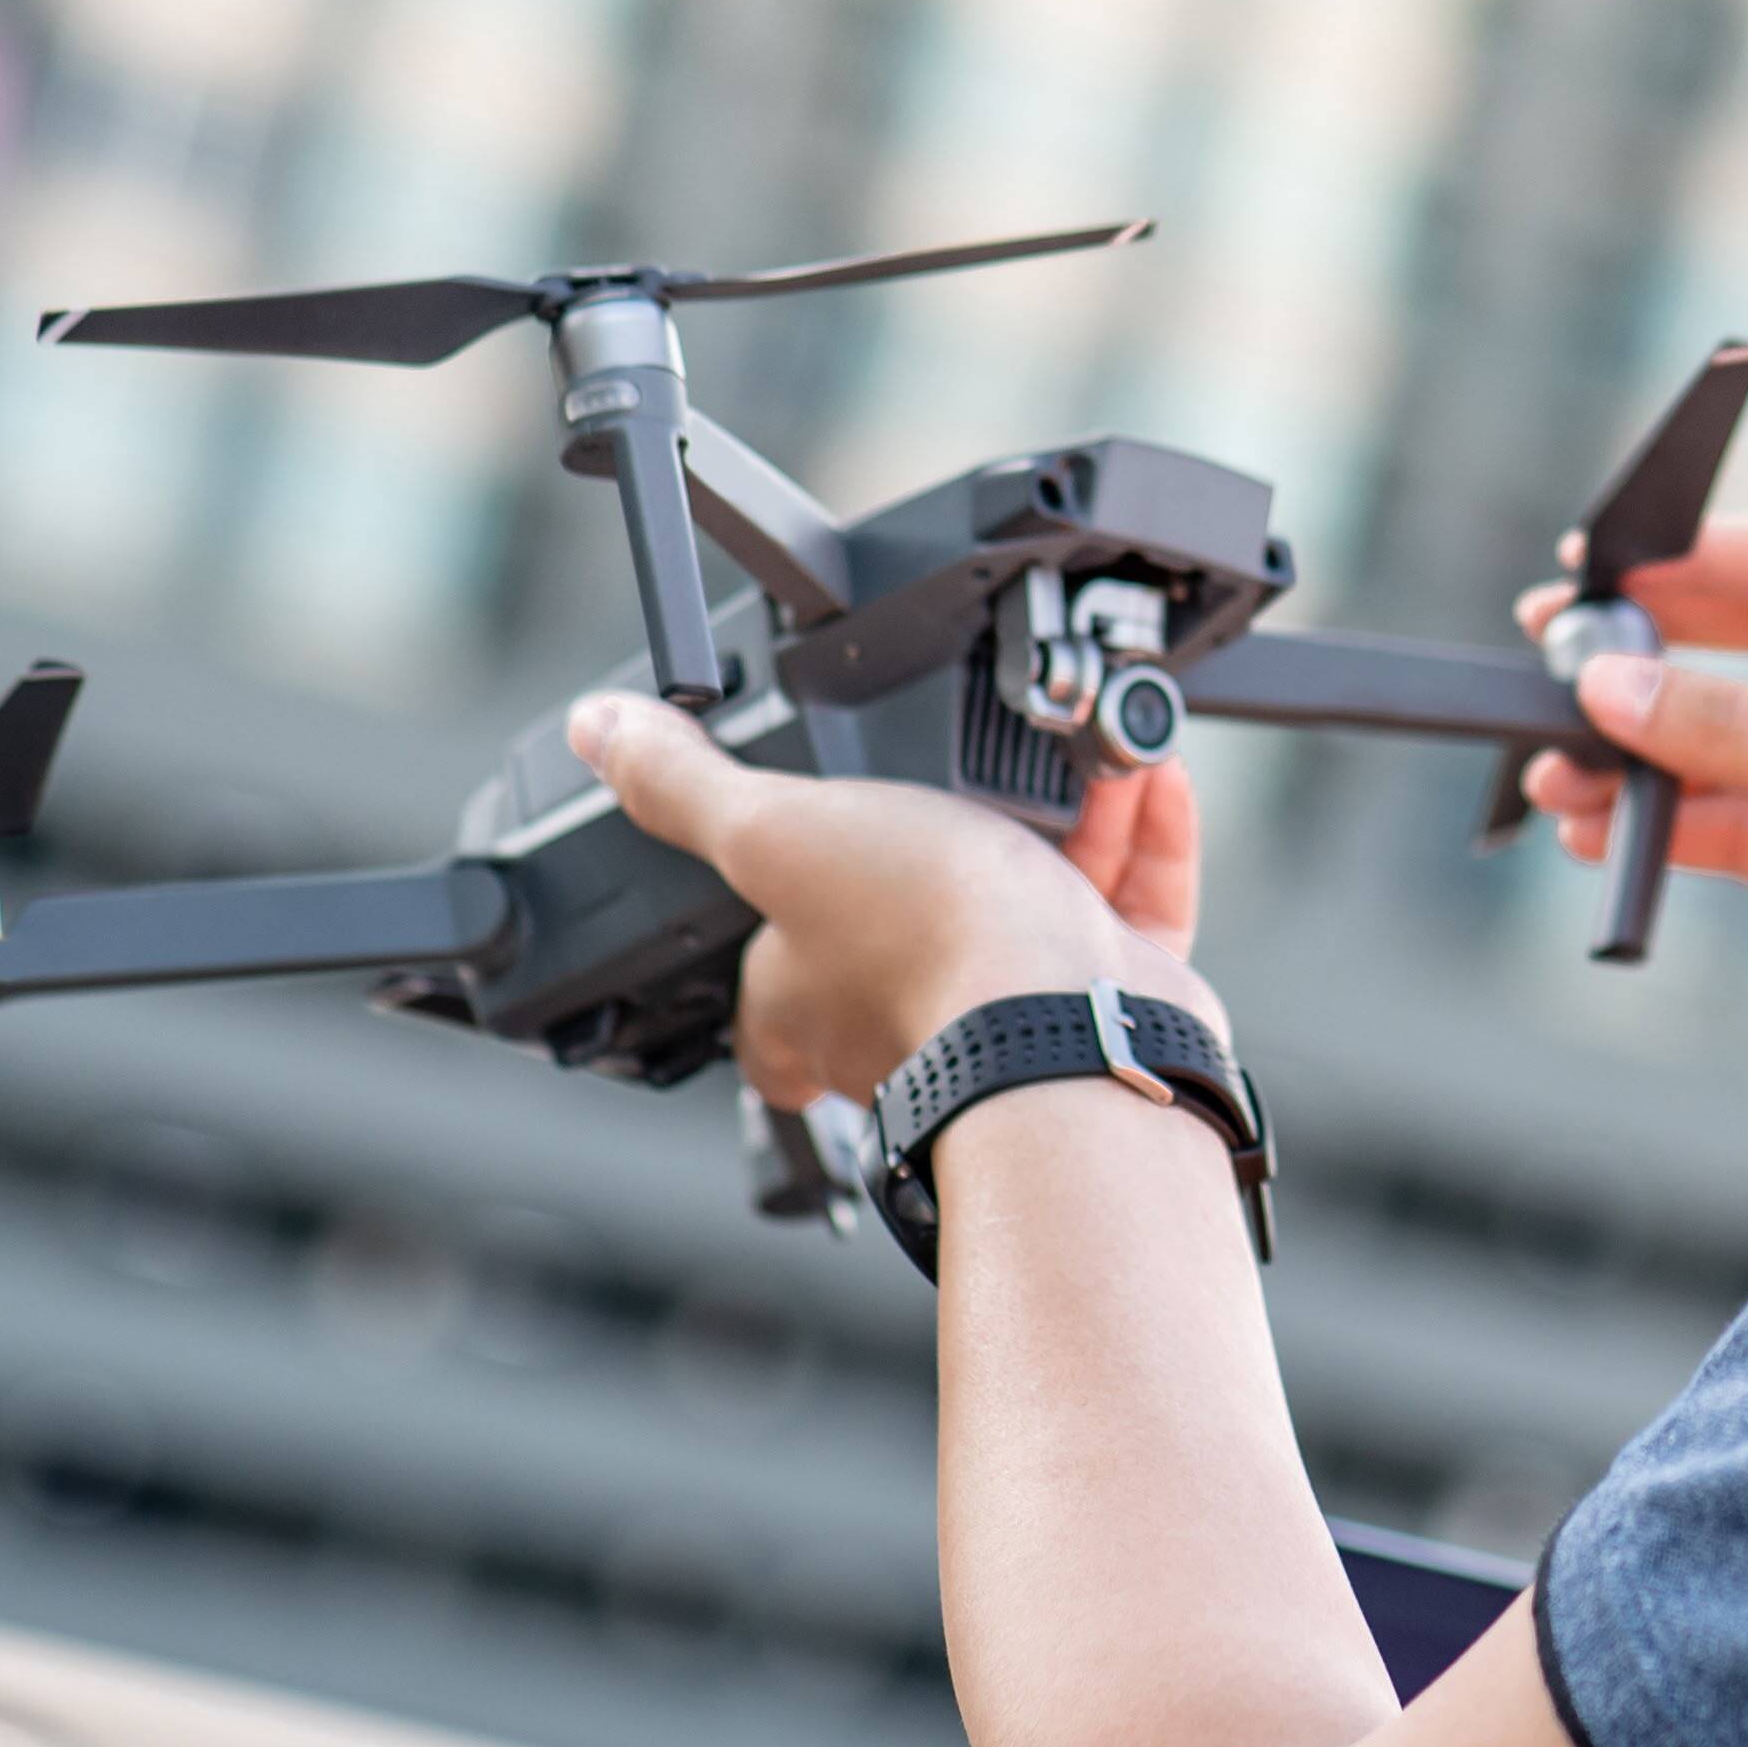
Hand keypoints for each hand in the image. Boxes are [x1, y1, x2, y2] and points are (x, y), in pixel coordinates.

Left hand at [566, 698, 1217, 1106]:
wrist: (1067, 1009)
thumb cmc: (919, 942)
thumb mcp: (772, 830)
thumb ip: (684, 787)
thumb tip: (599, 735)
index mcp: (806, 1001)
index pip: (760, 989)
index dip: (759, 941)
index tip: (769, 887)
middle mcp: (906, 1011)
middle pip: (905, 926)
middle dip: (935, 843)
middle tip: (948, 770)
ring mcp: (1012, 1003)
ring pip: (1031, 898)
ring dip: (1057, 813)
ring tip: (1066, 740)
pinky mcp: (1108, 989)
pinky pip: (1131, 902)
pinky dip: (1144, 834)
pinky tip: (1148, 770)